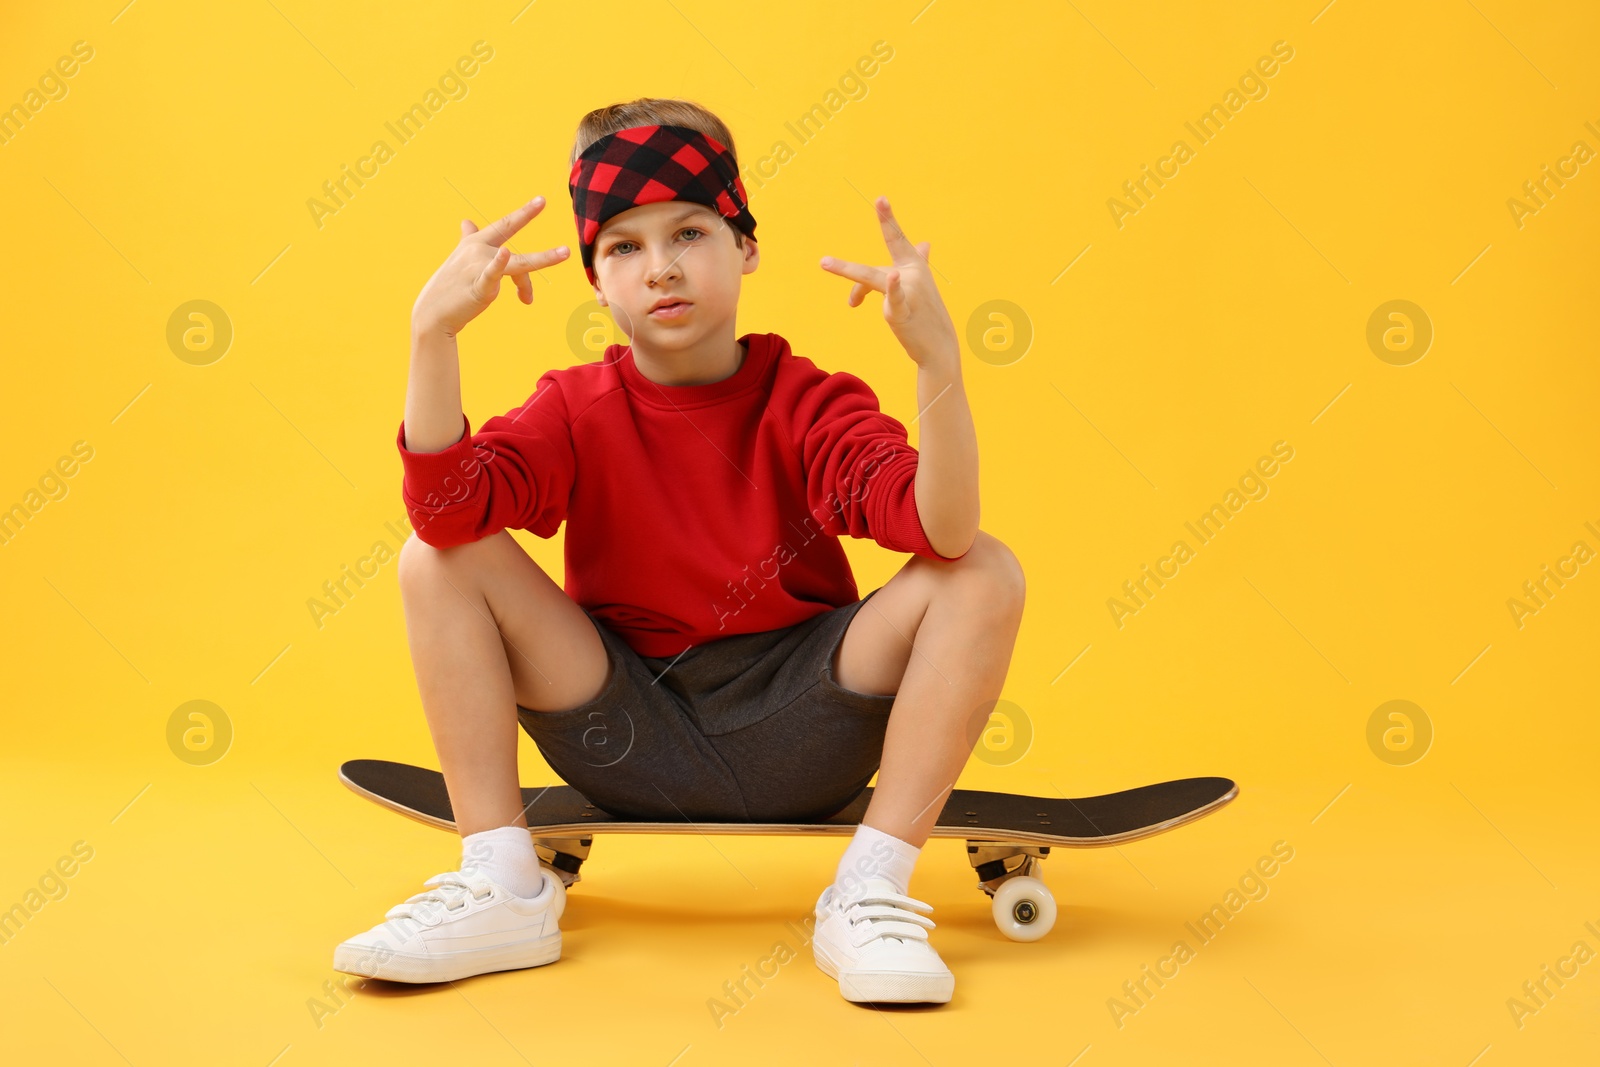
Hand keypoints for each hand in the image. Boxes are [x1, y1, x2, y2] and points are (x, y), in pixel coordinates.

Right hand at [412, 196, 569, 336]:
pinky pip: (492, 274)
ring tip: (565, 253)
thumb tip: (467, 221)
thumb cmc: (452, 286)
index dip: (523, 212)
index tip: (541, 200)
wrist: (433, 312)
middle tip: (542, 200)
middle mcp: (478, 249)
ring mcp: (478, 266)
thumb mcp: (461, 259)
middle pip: (509, 232)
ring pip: (519, 262)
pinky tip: (503, 253)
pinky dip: (498, 264)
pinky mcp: (479, 286)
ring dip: (545, 258)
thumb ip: (469, 239)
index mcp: (476, 242)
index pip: (504, 225)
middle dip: (525, 214)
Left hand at [819, 196, 957, 365]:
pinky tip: (895, 277)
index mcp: (913, 265)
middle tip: (825, 253)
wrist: (939, 345)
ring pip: (871, 278)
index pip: (896, 239)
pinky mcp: (903, 311)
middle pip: (871, 266)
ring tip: (824, 262)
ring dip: (846, 271)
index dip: (888, 219)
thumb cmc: (927, 314)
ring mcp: (908, 291)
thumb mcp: (923, 284)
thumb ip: (919, 261)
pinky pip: (896, 298)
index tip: (880, 199)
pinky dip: (895, 288)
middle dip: (850, 259)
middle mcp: (911, 273)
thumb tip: (925, 243)